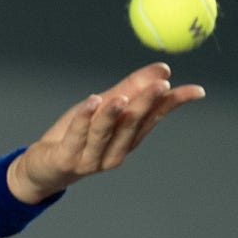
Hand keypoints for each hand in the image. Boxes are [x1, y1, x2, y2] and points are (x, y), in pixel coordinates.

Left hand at [8, 62, 205, 202]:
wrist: (42, 168)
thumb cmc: (75, 136)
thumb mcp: (102, 108)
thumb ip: (130, 89)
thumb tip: (163, 69)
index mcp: (126, 140)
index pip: (153, 119)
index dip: (173, 104)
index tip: (195, 90)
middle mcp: (114, 152)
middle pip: (132, 126)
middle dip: (146, 104)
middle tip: (161, 85)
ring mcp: (90, 159)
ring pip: (104, 133)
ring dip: (112, 115)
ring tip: (121, 97)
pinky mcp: (66, 159)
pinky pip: (76, 136)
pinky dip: (84, 118)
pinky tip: (91, 101)